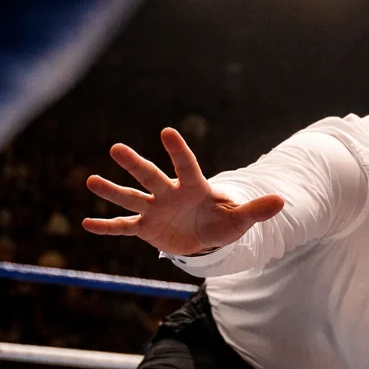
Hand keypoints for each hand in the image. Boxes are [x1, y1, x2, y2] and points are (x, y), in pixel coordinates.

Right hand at [83, 127, 285, 255]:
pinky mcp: (146, 228)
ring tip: (91, 181)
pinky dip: (107, 227)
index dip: (178, 151)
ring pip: (131, 198)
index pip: (186, 167)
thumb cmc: (222, 222)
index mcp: (193, 187)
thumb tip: (282, 201)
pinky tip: (86, 223)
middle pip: (151, 177)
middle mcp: (169, 194)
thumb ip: (256, 211)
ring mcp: (155, 209)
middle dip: (135, 165)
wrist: (205, 237)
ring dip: (112, 191)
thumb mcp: (240, 220)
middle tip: (116, 149)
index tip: (167, 132)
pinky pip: (124, 227)